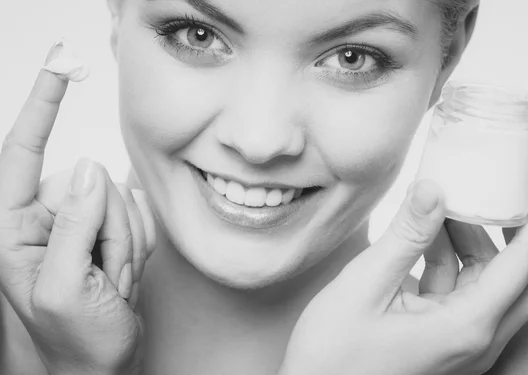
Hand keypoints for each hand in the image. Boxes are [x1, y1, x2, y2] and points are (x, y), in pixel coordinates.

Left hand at [0, 52, 155, 374]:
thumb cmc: (73, 347)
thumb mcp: (66, 288)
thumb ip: (72, 226)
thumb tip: (87, 170)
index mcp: (10, 234)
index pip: (20, 155)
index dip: (39, 109)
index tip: (58, 70)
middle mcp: (37, 225)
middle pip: (86, 186)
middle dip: (107, 228)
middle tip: (104, 272)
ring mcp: (71, 231)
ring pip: (115, 202)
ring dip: (122, 244)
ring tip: (109, 281)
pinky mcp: (98, 236)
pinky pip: (131, 219)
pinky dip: (132, 247)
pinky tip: (117, 278)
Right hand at [279, 157, 527, 374]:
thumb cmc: (333, 357)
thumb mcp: (364, 287)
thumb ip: (405, 237)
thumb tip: (434, 188)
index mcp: (467, 326)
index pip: (527, 258)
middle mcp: (478, 338)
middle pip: (525, 270)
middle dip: (515, 222)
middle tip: (499, 182)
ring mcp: (465, 341)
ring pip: (493, 279)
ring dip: (475, 238)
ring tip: (444, 202)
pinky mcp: (447, 338)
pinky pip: (464, 290)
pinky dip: (452, 259)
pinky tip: (425, 234)